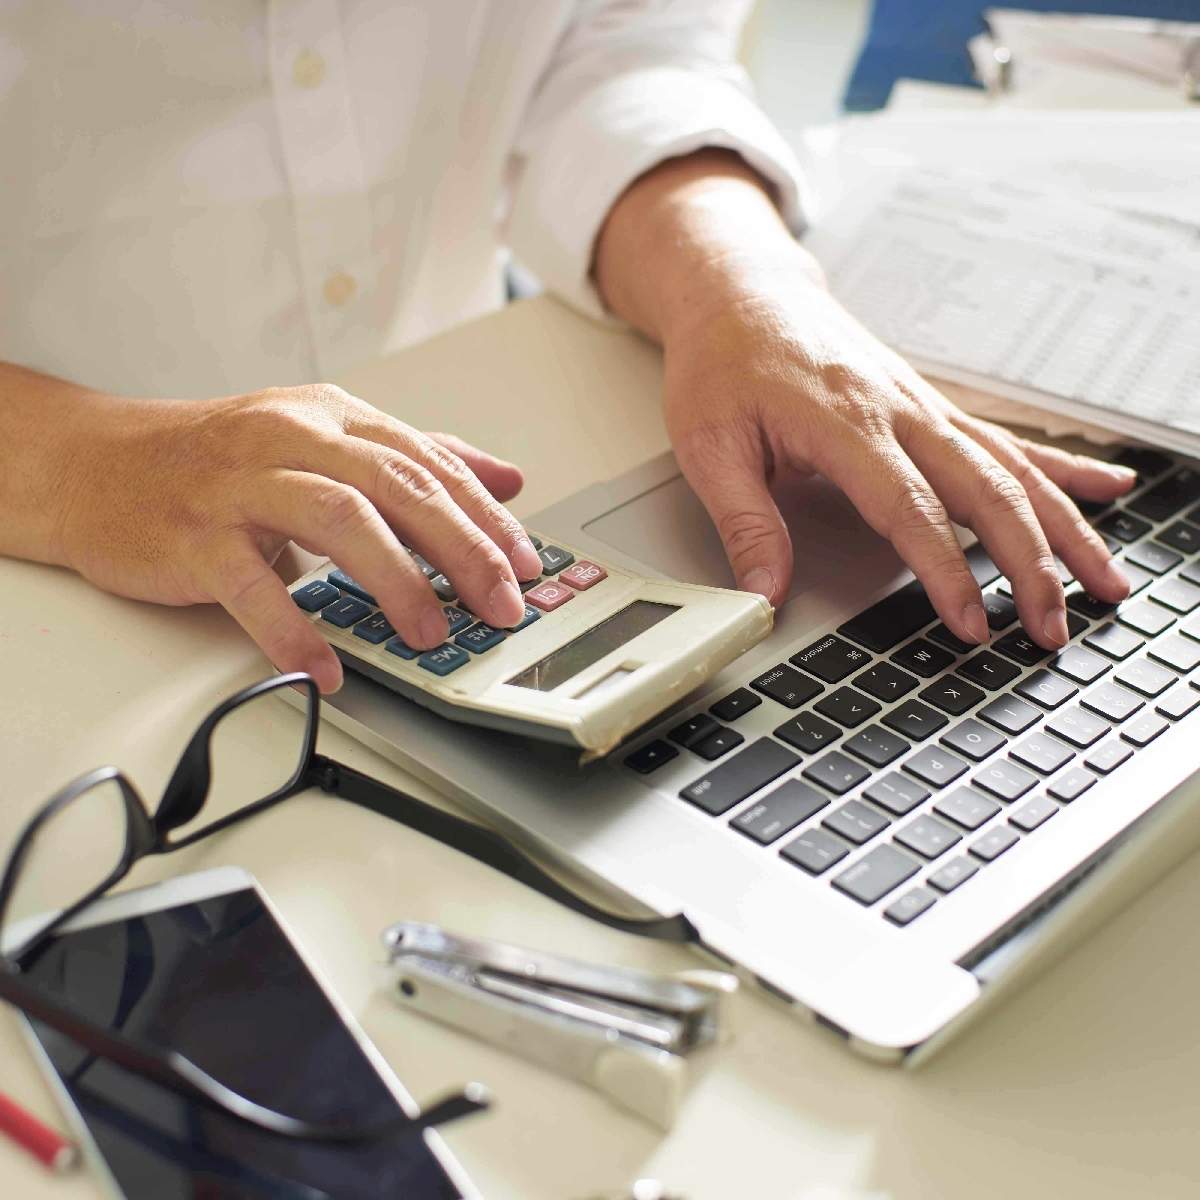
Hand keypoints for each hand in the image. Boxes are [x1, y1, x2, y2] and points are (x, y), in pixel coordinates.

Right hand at [54, 383, 541, 690]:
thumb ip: (415, 461)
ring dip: (395, 580)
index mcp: (332, 417)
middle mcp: (291, 438)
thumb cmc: (219, 462)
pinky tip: (327, 667)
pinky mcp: (194, 535)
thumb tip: (505, 478)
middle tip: (500, 604)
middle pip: (396, 487)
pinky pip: (251, 585)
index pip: (428, 464)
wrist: (98, 466)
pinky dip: (294, 630)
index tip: (527, 565)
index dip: (485, 517)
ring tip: (429, 633)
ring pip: (337, 518)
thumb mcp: (326, 443)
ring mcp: (240, 484)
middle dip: (461, 549)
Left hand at [660, 265, 1134, 647]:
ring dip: (1063, 527)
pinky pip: (1008, 440)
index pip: (910, 508)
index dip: (946, 571)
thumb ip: (743, 522)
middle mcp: (900, 410)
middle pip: (985, 490)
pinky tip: (1108, 489)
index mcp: (844, 421)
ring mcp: (924, 405)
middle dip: (1029, 564)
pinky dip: (1061, 468)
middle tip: (1052, 627)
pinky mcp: (932, 405)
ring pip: (1012, 469)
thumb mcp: (707, 446)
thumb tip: (765, 593)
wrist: (742, 293)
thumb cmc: (722, 363)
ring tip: (1104, 580)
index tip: (973, 624)